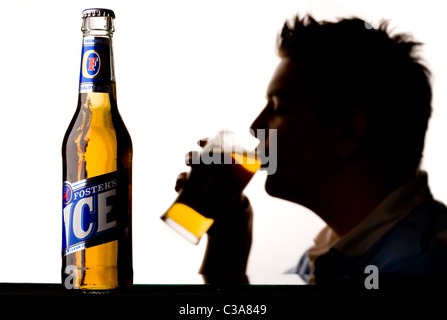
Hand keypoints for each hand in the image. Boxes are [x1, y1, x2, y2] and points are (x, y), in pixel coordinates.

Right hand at [174, 139, 252, 277]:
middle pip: (196, 158)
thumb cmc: (235, 200)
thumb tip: (239, 200)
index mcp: (220, 164)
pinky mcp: (190, 192)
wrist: (228, 217)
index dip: (205, 142)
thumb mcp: (239, 197)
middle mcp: (206, 170)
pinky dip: (178, 185)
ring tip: (183, 181)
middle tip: (191, 161)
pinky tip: (178, 189)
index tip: (201, 142)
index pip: (211, 148)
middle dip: (191, 157)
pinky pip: (181, 185)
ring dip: (183, 174)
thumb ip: (239, 199)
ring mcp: (197, 180)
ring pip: (187, 172)